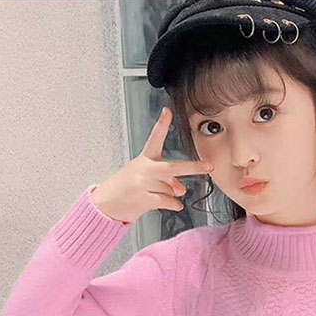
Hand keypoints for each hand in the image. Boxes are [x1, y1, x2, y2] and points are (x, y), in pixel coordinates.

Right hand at [91, 105, 214, 222]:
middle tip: (208, 166)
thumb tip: (182, 189)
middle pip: (174, 167)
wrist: (107, 204)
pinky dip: (174, 204)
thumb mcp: (145, 177)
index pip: (155, 138)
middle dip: (193, 168)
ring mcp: (144, 183)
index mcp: (145, 159)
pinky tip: (174, 205)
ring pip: (172, 189)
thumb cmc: (128, 186)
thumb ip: (166, 179)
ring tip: (158, 194)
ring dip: (171, 194)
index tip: (168, 111)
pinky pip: (168, 201)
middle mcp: (146, 169)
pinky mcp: (144, 198)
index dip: (162, 124)